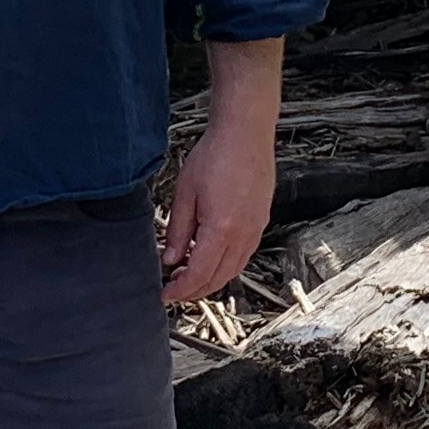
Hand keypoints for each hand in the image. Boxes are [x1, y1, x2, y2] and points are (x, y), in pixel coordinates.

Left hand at [160, 115, 274, 302]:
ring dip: (212, 280)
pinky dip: (226, 265)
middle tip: (175, 290)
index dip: (182, 290)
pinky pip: (244, 255)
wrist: (245, 133)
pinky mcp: (261, 221)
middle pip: (219, 278)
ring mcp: (256, 229)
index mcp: (222, 229)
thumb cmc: (216, 155)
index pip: (200, 274)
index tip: (167, 294)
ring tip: (190, 276)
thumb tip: (171, 259)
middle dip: (195, 290)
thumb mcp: (185, 193)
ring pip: (234, 270)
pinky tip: (210, 257)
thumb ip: (178, 230)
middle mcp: (244, 234)